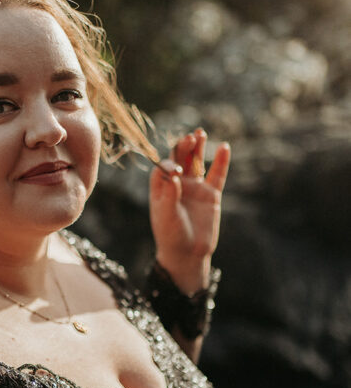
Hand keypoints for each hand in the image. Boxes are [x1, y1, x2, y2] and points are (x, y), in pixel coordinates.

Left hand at [149, 128, 230, 293]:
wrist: (188, 254)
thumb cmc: (171, 235)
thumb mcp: (167, 215)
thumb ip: (170, 195)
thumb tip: (174, 175)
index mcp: (162, 187)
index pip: (164, 167)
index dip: (170, 163)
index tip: (176, 170)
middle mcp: (178, 184)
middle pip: (180, 159)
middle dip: (183, 147)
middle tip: (190, 137)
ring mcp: (195, 188)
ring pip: (197, 163)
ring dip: (198, 148)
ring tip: (200, 133)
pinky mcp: (211, 195)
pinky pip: (217, 175)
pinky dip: (221, 161)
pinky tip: (224, 147)